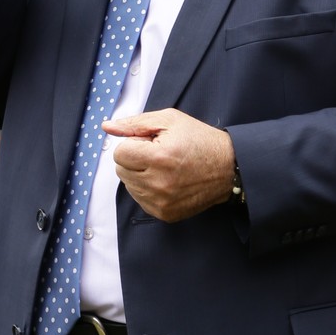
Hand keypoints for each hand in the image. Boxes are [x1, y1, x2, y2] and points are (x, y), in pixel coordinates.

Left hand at [105, 109, 236, 222]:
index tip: (151, 142)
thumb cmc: (199, 140)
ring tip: (164, 167)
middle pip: (121, 171)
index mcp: (159, 157)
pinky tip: (166, 180)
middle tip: (158, 154)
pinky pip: (140, 200)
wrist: (229, 168)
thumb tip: (106, 127)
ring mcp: (162, 202)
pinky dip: (148, 189)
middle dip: (134, 159)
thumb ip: (134, 124)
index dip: (133, 144)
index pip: (119, 154)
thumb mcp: (169, 120)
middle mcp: (159, 183)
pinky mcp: (165, 214)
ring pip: (129, 186)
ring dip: (140, 175)